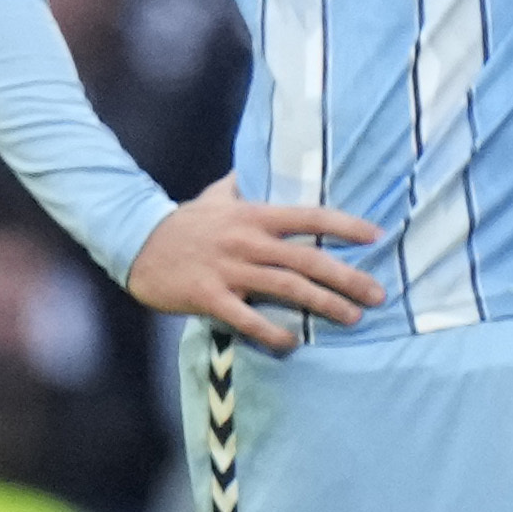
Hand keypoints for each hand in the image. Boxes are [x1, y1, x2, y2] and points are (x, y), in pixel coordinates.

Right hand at [128, 180, 388, 345]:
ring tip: (352, 317)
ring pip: (286, 288)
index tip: (376, 236)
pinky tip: (293, 342)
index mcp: (252, 216)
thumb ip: (241, 187)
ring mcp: (228, 270)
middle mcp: (246, 241)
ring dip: (323, 304)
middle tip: (378, 295)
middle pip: (307, 259)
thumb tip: (258, 169)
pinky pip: (247, 318)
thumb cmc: (181, 222)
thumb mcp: (213, 197)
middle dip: (348, 278)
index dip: (345, 226)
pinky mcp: (208, 296)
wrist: (135, 244)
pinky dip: (273, 332)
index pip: (308, 217)